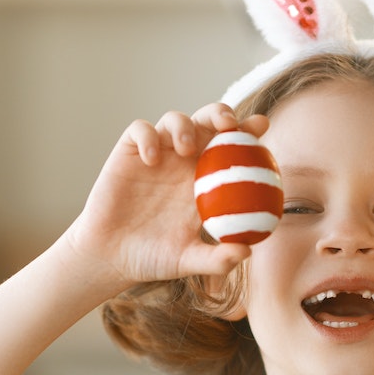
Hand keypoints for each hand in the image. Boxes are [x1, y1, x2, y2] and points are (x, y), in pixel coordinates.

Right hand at [66, 103, 269, 285]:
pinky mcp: (130, 152)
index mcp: (207, 181)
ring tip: (185, 148)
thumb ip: (217, 259)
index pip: (233, 147)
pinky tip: (150, 159)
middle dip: (221, 113)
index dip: (248, 131)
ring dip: (184, 126)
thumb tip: (246, 251)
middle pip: (208, 122)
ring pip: (175, 119)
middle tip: (228, 124)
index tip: (262, 125)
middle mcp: (184, 162)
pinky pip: (140, 130)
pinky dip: (148, 137)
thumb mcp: (188, 260)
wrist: (112, 257)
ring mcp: (158, 154)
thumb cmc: (154, 258)